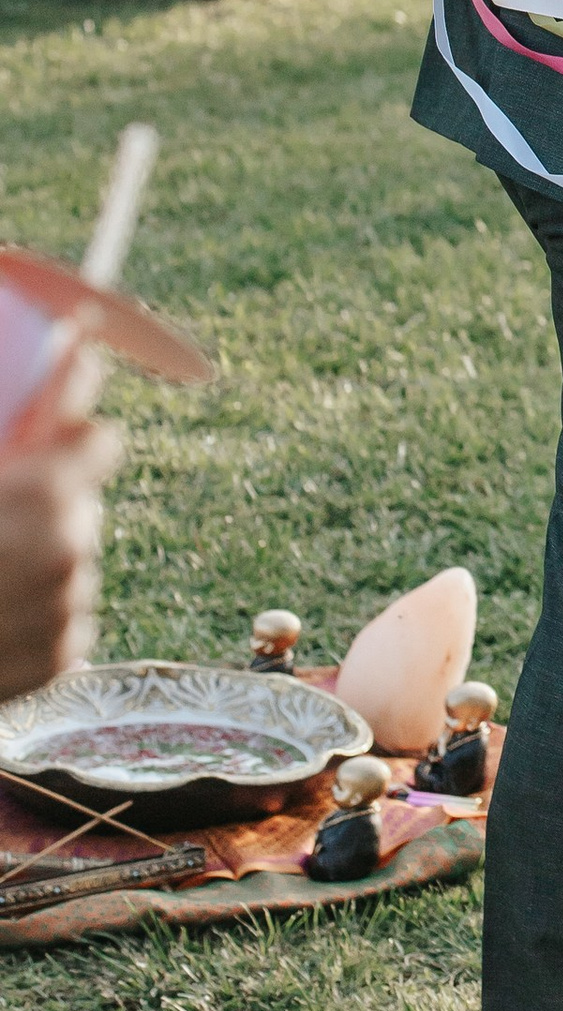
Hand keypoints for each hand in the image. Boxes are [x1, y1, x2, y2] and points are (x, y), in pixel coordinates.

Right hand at [0, 408, 123, 700]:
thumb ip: (14, 430)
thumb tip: (73, 348)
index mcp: (44, 494)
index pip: (100, 441)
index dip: (70, 437)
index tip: (50, 438)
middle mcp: (69, 551)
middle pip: (79, 505)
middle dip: (43, 503)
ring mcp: (66, 611)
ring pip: (70, 562)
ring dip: (37, 559)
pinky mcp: (57, 663)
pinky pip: (64, 618)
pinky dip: (34, 612)